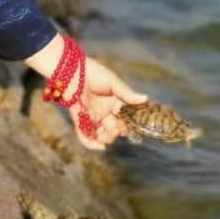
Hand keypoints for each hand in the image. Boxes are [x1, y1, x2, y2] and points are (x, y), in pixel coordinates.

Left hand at [25, 37, 147, 151]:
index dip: (128, 125)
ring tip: (107, 135)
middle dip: (117, 132)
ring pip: (101, 136)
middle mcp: (104, 112)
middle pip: (114, 130)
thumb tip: (146, 99)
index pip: (124, 119)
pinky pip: (84, 136)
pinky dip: (91, 144)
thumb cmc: (94, 73)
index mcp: (114, 103)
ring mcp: (92, 117)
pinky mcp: (79, 120)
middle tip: (118, 128)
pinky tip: (100, 147)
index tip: (131, 127)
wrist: (74, 72)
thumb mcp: (114, 83)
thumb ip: (127, 94)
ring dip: (106, 139)